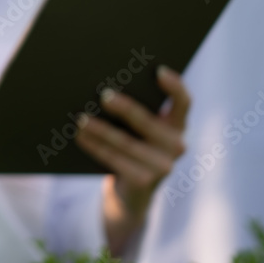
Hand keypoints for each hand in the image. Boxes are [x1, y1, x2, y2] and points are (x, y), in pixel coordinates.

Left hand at [74, 65, 189, 254]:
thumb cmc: (130, 147)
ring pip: (127, 143)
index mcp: (177, 125)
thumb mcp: (138, 129)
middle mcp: (177, 145)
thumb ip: (133, 112)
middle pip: (148, 122)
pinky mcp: (144, 181)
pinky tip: (79, 135)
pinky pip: (115, 160)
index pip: (184, 102)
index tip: (157, 70)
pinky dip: (95, 146)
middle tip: (103, 95)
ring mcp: (163, 166)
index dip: (174, 86)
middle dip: (124, 108)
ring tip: (81, 117)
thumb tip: (106, 88)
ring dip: (100, 129)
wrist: (129, 192)